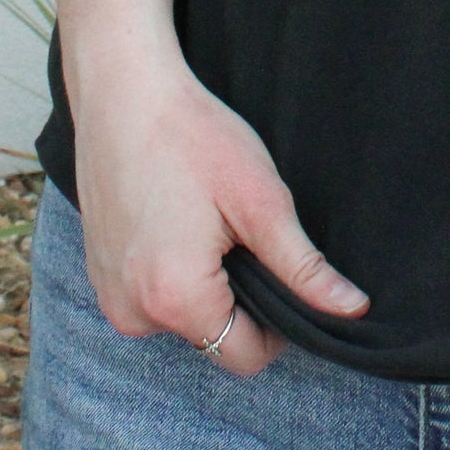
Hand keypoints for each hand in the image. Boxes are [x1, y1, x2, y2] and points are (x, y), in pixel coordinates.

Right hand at [73, 51, 368, 374]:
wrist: (123, 92)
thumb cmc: (192, 136)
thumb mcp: (261, 201)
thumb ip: (303, 268)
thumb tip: (351, 309)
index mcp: (176, 301)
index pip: (245, 356)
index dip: (278, 325)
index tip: (279, 269)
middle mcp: (133, 312)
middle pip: (213, 338)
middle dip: (238, 299)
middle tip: (239, 234)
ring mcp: (108, 294)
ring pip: (181, 318)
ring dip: (204, 286)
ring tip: (205, 222)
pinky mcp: (98, 273)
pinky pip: (150, 296)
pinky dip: (171, 272)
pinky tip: (176, 221)